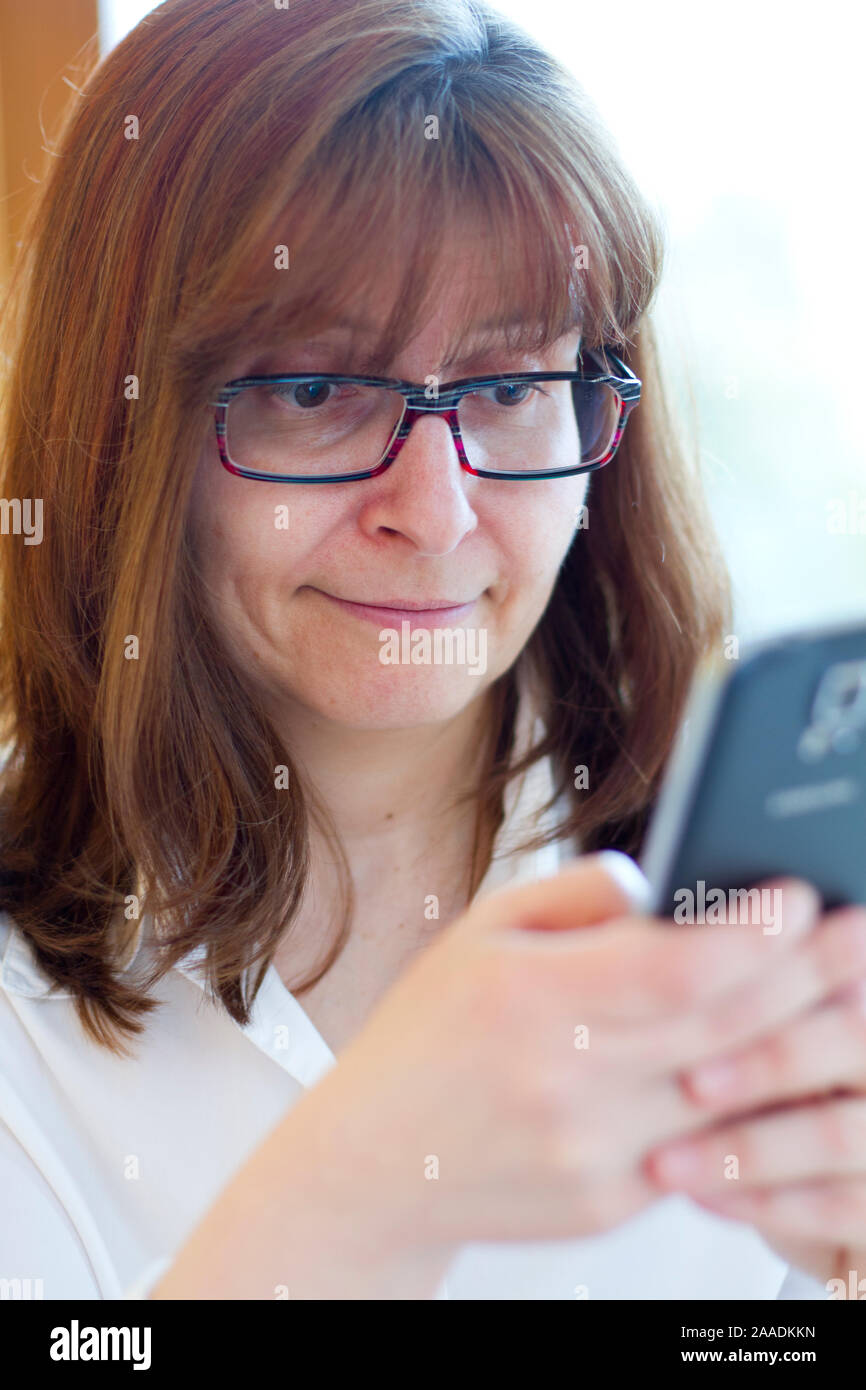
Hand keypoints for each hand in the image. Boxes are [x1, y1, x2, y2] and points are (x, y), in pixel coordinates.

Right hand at [283, 856, 862, 1261]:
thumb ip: (571, 895)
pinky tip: (783, 1065)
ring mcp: (592, 1151)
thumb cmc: (427, 1032)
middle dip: (806, 974)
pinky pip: (704, 1146)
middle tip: (855, 933)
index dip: (753, 933)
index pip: (676, 969)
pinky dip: (751, 1103)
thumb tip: (658, 879)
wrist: (374, 1162)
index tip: (798, 896)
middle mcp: (567, 1080)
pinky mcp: (608, 1202)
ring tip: (842, 995)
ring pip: (729, 1092)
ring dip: (797, 1039)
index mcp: (531, 997)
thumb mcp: (479, 933)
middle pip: (723, 1027)